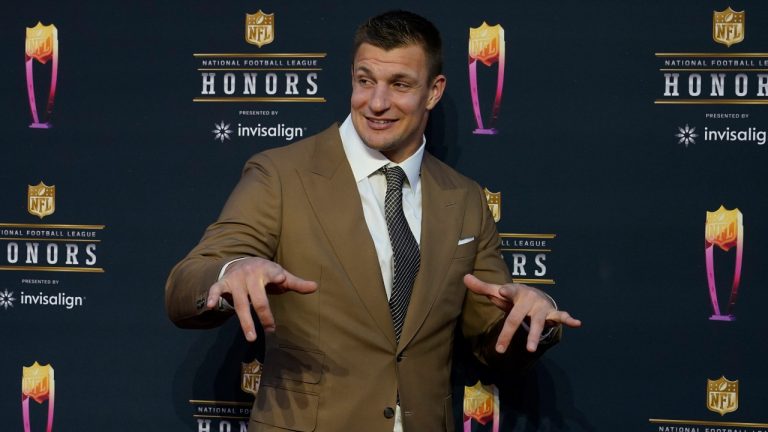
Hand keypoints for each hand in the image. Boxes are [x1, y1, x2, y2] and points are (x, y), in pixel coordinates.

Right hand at [207, 257, 317, 341]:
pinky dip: (211, 297)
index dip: (276, 276)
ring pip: (240, 303)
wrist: (241, 261)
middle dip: (264, 314)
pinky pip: (216, 290)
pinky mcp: (223, 283)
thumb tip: (315, 287)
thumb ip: (295, 283)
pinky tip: (209, 307)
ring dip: (245, 321)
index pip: (273, 273)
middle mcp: (250, 275)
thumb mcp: (280, 275)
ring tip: (251, 338)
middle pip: (258, 298)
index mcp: (266, 270)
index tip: (281, 279)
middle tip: (271, 330)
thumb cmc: (265, 273)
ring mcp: (236, 280)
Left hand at [463, 274, 580, 353]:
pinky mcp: (551, 313)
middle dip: (508, 333)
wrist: (534, 295)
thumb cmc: (512, 296)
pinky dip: (568, 319)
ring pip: (537, 322)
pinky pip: (560, 316)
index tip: (501, 291)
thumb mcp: (498, 292)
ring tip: (530, 349)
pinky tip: (577, 323)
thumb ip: (482, 287)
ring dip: (535, 335)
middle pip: (515, 318)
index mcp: (514, 292)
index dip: (505, 290)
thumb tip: (464, 277)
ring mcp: (540, 307)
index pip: (509, 291)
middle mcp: (527, 299)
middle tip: (500, 349)